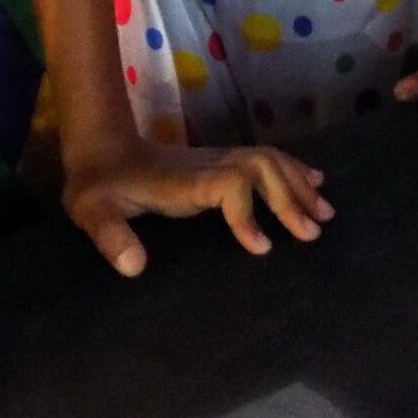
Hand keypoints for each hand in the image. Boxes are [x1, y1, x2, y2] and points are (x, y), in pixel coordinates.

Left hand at [62, 144, 332, 267]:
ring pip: (269, 161)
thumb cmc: (98, 186)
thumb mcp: (92, 212)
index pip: (230, 184)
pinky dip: (294, 170)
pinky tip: (314, 180)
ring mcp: (217, 159)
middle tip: (313, 232)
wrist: (102, 148)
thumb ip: (110, 236)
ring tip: (325, 212)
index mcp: (185, 180)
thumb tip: (134, 269)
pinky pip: (266, 159)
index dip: (248, 214)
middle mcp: (209, 164)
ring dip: (298, 184)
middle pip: (261, 168)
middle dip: (290, 199)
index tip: (261, 249)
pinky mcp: (220, 162)